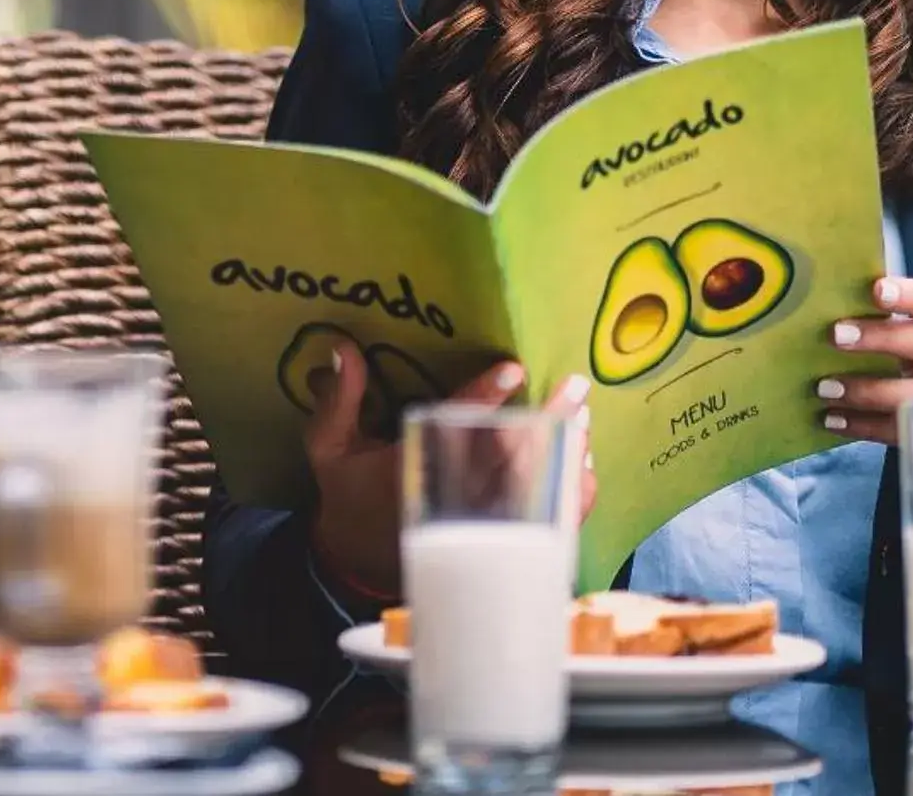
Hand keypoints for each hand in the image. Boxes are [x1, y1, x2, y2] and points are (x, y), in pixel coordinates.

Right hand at [305, 354, 596, 600]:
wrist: (358, 565)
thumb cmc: (348, 496)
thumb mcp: (328, 449)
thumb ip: (337, 401)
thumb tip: (344, 348)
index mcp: (407, 473)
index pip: (449, 429)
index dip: (481, 398)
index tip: (512, 371)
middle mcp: (450, 502)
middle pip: (509, 460)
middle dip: (546, 423)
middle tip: (574, 389)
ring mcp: (480, 528)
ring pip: (535, 492)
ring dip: (565, 454)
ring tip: (584, 418)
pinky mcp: (499, 544)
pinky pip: (549, 524)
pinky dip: (571, 495)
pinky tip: (584, 462)